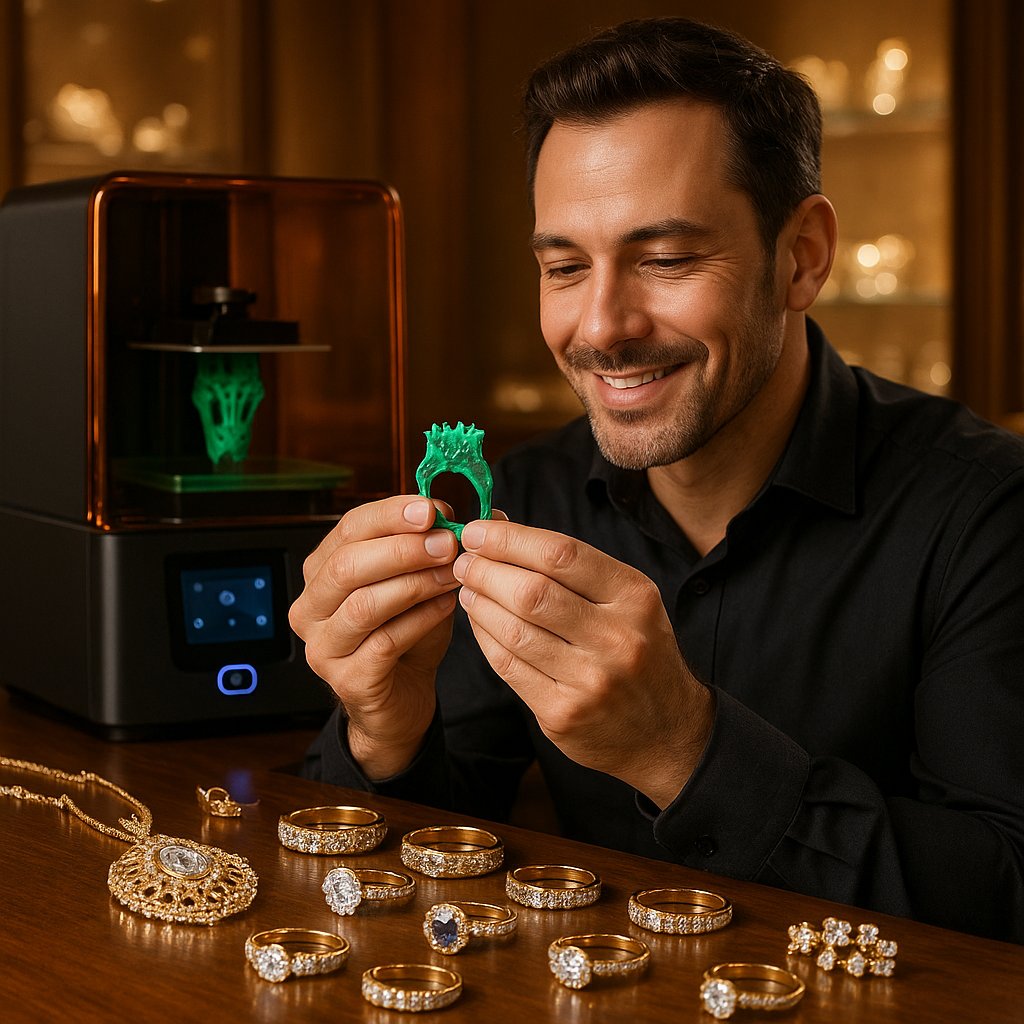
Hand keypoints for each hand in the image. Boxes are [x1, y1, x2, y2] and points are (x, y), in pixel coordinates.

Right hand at [288, 495, 460, 778]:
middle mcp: (310, 608)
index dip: (392, 514)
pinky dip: (421, 619)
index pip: (349, 528)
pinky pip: (385, 642)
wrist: (401, 698)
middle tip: (447, 542)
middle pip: (348, 564)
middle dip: (403, 548)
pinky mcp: (347, 680)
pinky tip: (447, 607)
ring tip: (453, 574)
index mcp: (321, 572)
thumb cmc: (407, 633)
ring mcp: (323, 647)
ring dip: (415, 583)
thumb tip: (484, 513)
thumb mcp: (420, 581)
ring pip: (364, 604)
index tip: (434, 510)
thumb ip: (437, 548)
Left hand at [451, 519, 712, 808]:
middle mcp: (617, 637)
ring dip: (479, 604)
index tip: (477, 532)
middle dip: (486, 571)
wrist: (668, 730)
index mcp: (635, 596)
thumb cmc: (637, 648)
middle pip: (531, 592)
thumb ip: (570, 566)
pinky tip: (479, 622)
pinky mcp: (563, 714)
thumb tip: (498, 528)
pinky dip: (484, 638)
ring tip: (468, 589)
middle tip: (464, 562)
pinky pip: (508, 667)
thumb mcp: (626, 599)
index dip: (509, 539)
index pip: (561, 554)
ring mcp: (590, 681)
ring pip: (513, 630)